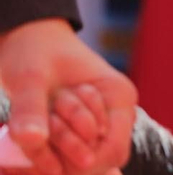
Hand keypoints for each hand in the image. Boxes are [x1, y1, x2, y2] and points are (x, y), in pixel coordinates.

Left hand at [0, 20, 133, 174]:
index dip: (82, 157)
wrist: (29, 40)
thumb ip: (30, 108)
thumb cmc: (35, 51)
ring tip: (39, 118)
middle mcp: (113, 115)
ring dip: (50, 150)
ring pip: (76, 164)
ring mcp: (96, 125)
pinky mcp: (76, 134)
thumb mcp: (29, 76)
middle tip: (42, 121)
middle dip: (63, 150)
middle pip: (96, 162)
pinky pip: (61, 161)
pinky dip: (40, 156)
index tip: (47, 147)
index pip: (114, 150)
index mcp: (117, 96)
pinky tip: (25, 141)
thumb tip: (31, 140)